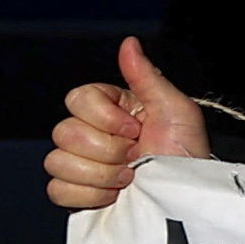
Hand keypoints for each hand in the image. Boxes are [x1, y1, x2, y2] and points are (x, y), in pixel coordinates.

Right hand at [45, 35, 207, 211]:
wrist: (185, 200)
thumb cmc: (187, 154)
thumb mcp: (176, 110)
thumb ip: (146, 77)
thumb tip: (129, 43)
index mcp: (111, 109)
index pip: (77, 99)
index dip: (105, 118)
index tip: (136, 130)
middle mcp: (91, 134)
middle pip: (63, 132)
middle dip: (107, 149)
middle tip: (136, 157)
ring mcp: (81, 165)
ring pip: (57, 162)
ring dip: (101, 174)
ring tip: (130, 178)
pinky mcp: (75, 194)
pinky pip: (57, 190)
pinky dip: (89, 195)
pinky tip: (115, 196)